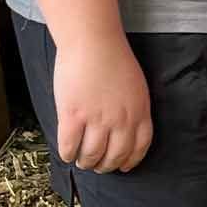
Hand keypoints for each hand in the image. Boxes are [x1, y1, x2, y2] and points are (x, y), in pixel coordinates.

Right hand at [52, 29, 152, 171]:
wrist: (93, 41)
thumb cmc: (113, 56)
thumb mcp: (136, 85)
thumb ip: (133, 107)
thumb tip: (124, 128)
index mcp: (139, 112)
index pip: (139, 147)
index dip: (130, 161)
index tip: (123, 166)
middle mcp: (120, 120)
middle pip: (115, 156)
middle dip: (105, 166)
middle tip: (97, 166)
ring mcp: (96, 119)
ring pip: (92, 155)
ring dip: (86, 162)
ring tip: (82, 161)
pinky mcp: (73, 115)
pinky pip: (69, 145)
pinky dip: (68, 153)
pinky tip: (67, 153)